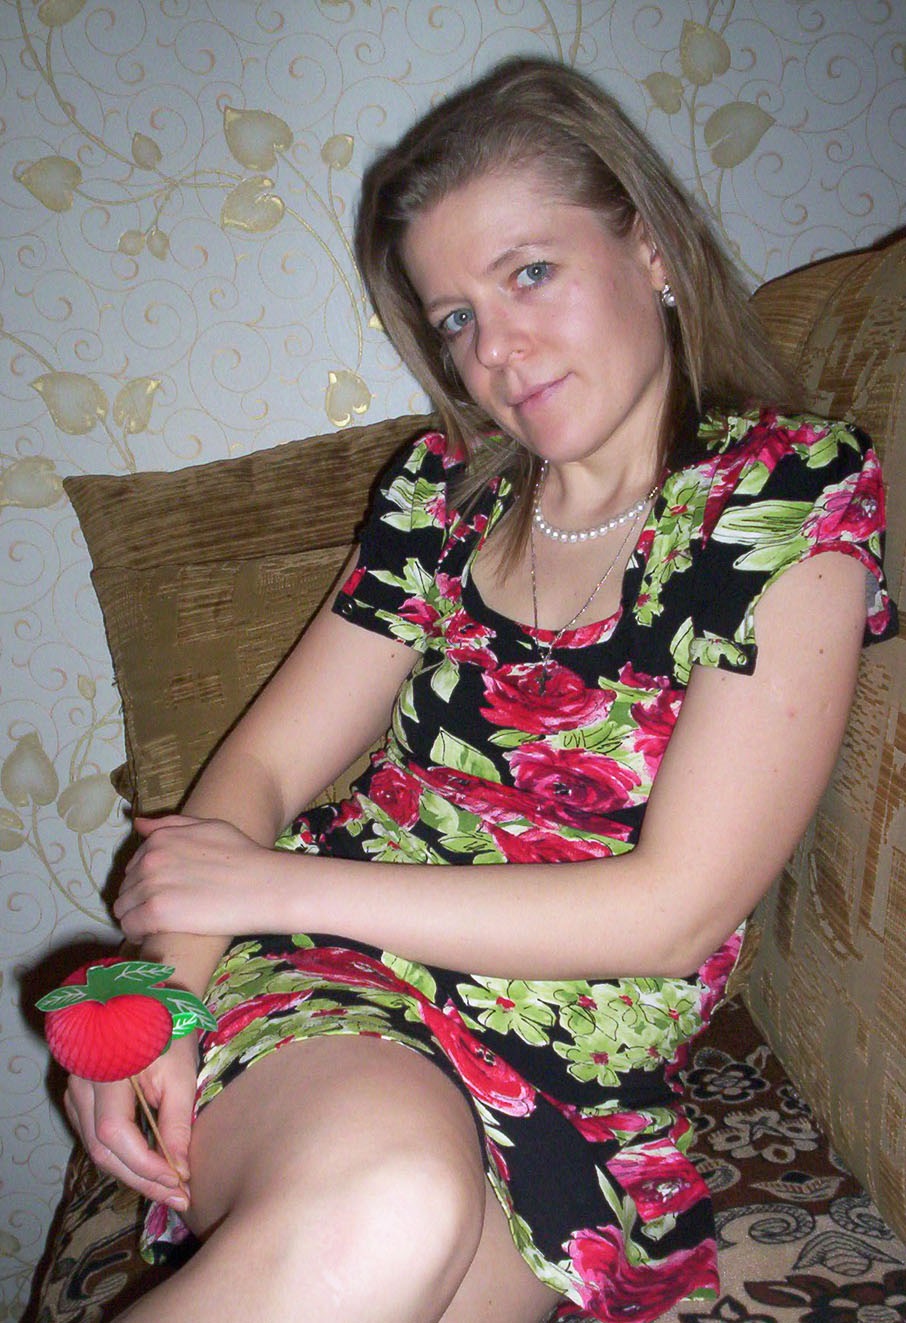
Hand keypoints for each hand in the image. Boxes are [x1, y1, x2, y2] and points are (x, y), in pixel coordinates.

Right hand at [64, 1033, 196, 1210]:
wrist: (144, 1001)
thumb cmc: (166, 1030)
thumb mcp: (181, 1072)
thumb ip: (176, 1122)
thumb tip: (178, 1172)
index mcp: (106, 1071)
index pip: (114, 1134)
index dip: (145, 1165)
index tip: (179, 1183)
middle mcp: (82, 1084)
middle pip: (102, 1149)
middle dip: (142, 1179)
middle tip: (179, 1198)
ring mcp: (75, 1092)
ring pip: (96, 1148)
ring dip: (131, 1173)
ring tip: (168, 1189)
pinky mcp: (79, 1098)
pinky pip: (95, 1137)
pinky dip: (121, 1156)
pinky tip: (148, 1167)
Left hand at [114, 814, 290, 940]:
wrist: (264, 886)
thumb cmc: (243, 855)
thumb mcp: (209, 827)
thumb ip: (171, 825)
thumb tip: (138, 824)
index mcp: (160, 839)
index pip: (133, 866)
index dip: (145, 882)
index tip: (162, 893)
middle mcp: (150, 859)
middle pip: (126, 888)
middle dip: (139, 900)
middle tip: (164, 911)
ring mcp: (151, 886)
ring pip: (123, 909)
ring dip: (136, 917)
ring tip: (158, 925)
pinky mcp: (156, 913)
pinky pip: (130, 927)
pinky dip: (138, 934)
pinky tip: (154, 936)